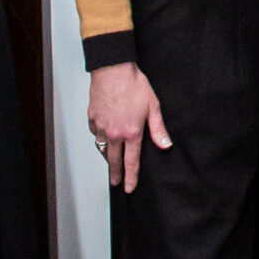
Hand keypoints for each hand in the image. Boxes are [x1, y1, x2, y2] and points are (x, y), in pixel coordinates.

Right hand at [87, 63, 171, 193]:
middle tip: (116, 183)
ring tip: (110, 163)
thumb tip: (165, 145)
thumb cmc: (133, 85)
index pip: (131, 162)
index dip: (131, 177)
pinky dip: (100, 138)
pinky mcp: (92, 118)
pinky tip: (104, 137)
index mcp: (131, 132)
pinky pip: (96, 134)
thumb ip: (158, 129)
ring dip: (107, 157)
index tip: (129, 188)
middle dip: (116, 174)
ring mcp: (101, 127)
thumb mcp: (153, 106)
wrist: (113, 70)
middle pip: (114, 161)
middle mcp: (114, 133)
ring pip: (103, 148)